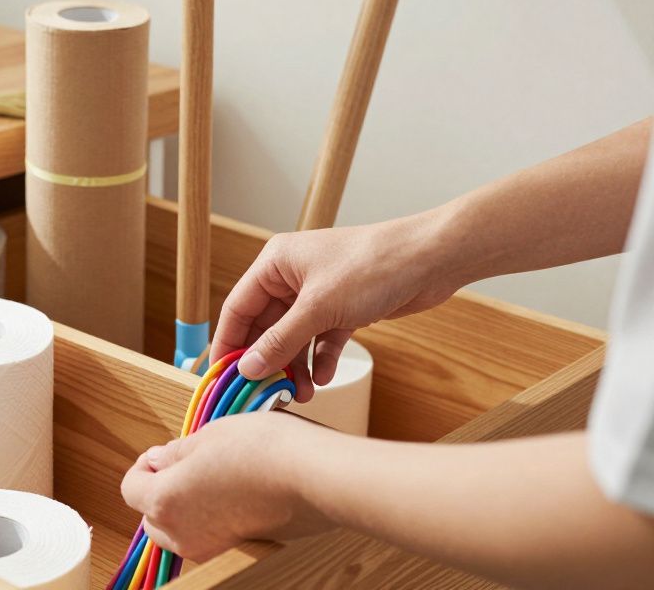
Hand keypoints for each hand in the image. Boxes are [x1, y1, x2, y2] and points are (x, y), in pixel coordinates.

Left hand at [120, 412, 333, 560]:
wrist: (316, 477)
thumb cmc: (262, 450)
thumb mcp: (208, 435)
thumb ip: (175, 452)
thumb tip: (159, 460)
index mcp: (164, 502)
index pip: (130, 489)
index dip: (142, 465)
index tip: (162, 450)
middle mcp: (183, 534)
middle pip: (152, 516)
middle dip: (160, 489)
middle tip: (185, 461)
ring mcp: (212, 546)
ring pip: (180, 529)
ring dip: (185, 504)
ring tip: (213, 472)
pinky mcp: (240, 547)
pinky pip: (210, 533)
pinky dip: (212, 515)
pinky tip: (234, 488)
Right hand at [212, 214, 460, 399]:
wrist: (430, 260)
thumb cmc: (372, 266)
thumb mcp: (319, 308)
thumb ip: (280, 341)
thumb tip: (247, 368)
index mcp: (275, 264)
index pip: (238, 308)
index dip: (229, 343)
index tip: (224, 376)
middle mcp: (291, 277)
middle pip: (265, 327)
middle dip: (268, 361)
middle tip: (267, 392)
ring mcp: (317, 294)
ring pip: (294, 337)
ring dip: (295, 366)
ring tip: (301, 394)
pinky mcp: (342, 308)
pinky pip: (320, 339)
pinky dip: (320, 359)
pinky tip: (324, 378)